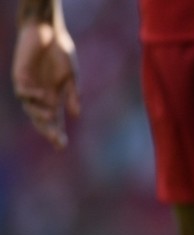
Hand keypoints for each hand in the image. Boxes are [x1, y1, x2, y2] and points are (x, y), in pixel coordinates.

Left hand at [11, 19, 79, 148]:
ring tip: (50, 118)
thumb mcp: (71, 76)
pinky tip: (44, 95)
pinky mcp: (20, 77)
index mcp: (55, 98)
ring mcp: (30, 87)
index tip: (62, 146)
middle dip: (49, 132)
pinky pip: (23, 93)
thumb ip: (73, 95)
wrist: (47, 31)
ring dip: (40, 117)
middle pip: (42, 120)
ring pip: (30, 110)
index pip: (55, 121)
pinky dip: (32, 97)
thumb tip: (76, 115)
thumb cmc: (61, 51)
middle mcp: (41, 96)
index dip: (57, 134)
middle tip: (57, 141)